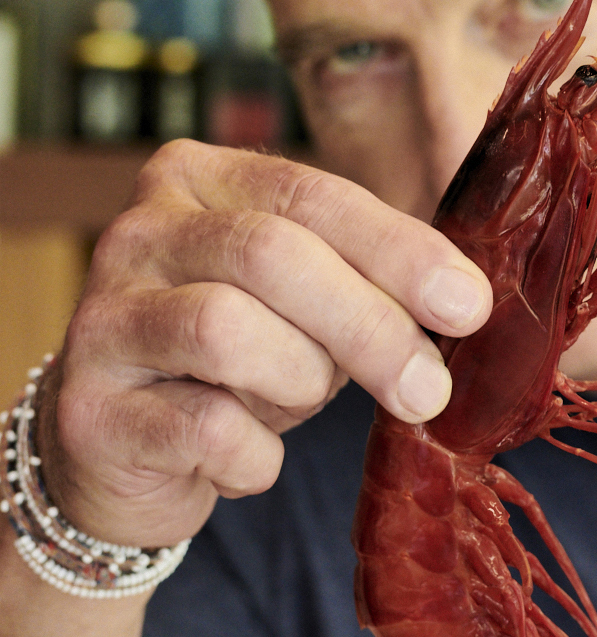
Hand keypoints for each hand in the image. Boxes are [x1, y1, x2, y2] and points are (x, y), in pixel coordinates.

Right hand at [39, 140, 490, 547]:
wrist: (124, 451)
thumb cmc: (239, 362)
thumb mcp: (309, 302)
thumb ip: (372, 280)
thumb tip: (464, 299)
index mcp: (197, 179)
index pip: (310, 195)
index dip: (399, 250)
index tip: (468, 306)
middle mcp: (137, 233)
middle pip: (270, 255)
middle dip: (367, 325)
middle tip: (426, 388)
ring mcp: (101, 318)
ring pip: (227, 331)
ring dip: (297, 382)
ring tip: (298, 402)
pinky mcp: (87, 408)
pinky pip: (203, 427)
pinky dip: (253, 454)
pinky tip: (248, 457)